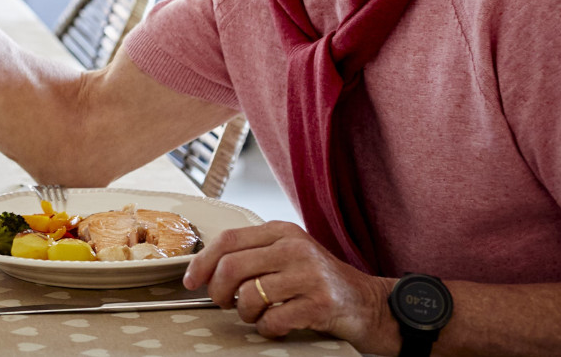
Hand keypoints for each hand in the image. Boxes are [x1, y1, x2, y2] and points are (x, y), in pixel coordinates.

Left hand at [184, 220, 396, 350]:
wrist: (369, 303)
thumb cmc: (320, 281)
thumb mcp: (288, 255)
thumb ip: (253, 255)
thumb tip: (206, 270)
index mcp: (282, 231)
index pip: (228, 240)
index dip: (202, 262)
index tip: (191, 280)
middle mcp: (294, 248)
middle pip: (232, 267)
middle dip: (218, 291)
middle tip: (224, 303)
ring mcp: (309, 275)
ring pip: (249, 295)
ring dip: (245, 314)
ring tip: (256, 316)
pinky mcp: (320, 304)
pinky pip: (273, 319)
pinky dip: (266, 329)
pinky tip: (275, 327)